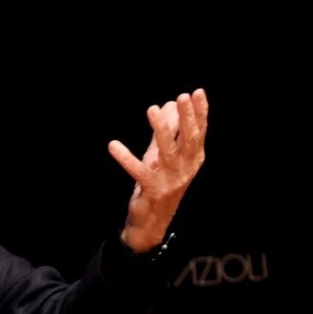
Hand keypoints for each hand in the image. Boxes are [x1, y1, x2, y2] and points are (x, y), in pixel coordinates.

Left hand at [108, 88, 207, 252]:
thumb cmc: (158, 182)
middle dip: (186, 118)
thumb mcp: (162, 156)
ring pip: (166, 152)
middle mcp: (185, 168)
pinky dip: (125, 158)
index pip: (199, 132)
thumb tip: (169, 104)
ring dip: (160, 130)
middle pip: (187, 140)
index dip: (200, 113)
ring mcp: (170, 180)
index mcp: (193, 159)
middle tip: (182, 97)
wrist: (152, 221)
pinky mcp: (152, 190)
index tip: (198, 92)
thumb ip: (166, 132)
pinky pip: (138, 171)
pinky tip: (113, 145)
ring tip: (152, 110)